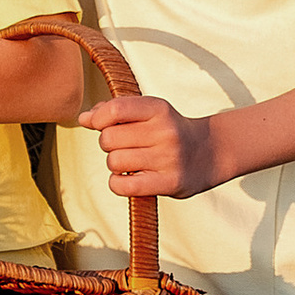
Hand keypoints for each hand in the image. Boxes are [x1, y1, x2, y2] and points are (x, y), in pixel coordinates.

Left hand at [81, 93, 218, 198]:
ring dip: (114, 164)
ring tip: (130, 162)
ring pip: (114, 162)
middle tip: (123, 146)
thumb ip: (115, 111)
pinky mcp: (169, 183)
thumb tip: (84, 118)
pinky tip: (128, 178)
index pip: (114, 110)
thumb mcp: (149, 112)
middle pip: (108, 138)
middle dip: (108, 144)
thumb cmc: (170, 130)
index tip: (100, 125)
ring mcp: (168, 158)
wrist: (210, 152)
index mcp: (159, 108)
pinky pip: (123, 185)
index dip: (98, 119)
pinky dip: (117, 183)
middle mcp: (165, 132)